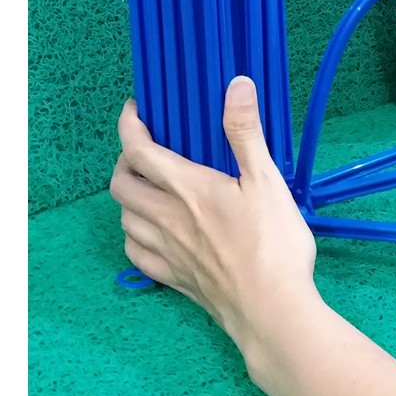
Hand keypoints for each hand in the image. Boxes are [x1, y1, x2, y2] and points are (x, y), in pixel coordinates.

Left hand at [109, 76, 318, 351]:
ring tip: (149, 188)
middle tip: (145, 150)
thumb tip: (236, 85)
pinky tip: (152, 232)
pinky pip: (136, 253)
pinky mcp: (175, 279)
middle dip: (124, 161)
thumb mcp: (267, 180)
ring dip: (129, 198)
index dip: (129, 125)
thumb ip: (246, 132)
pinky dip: (135, 234)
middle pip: (121, 185)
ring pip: (125, 218)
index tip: (135, 109)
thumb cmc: (273, 243)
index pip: (138, 149)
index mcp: (186, 188)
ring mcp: (167, 252)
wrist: (271, 311)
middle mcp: (167, 218)